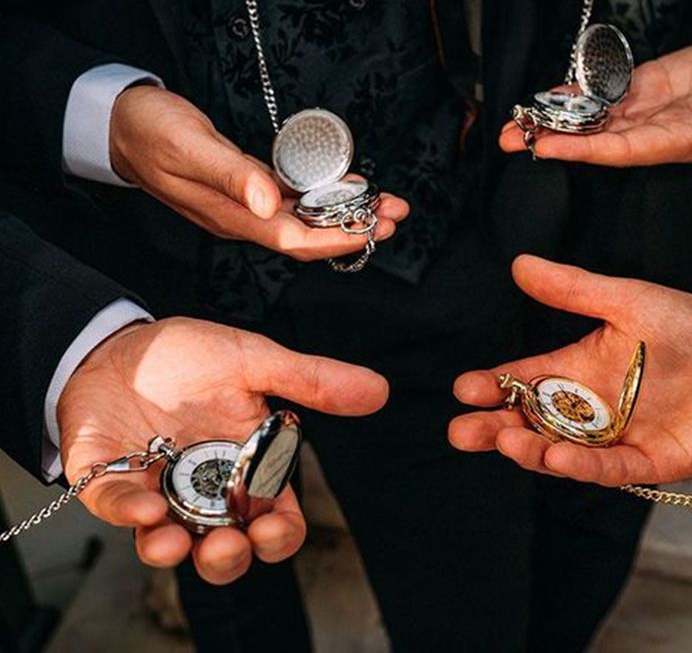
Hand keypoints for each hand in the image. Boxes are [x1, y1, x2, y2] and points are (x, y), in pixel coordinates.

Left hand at [58, 317, 388, 583]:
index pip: (272, 519)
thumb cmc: (192, 356)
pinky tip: (140, 506)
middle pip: (223, 547)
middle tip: (228, 545)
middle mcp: (202, 489)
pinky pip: (114, 505)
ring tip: (173, 542)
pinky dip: (126, 510)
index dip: (276, 536)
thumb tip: (377, 390)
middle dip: (227, 559)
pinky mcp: (106, 476)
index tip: (271, 530)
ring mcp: (154, 488)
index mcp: (245, 467)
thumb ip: (311, 382)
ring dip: (171, 551)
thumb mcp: (256, 362)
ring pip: (167, 542)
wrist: (124, 338)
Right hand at [110, 85, 408, 259]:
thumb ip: (231, 175)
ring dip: (345, 214)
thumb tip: (269, 202)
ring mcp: (246, 206)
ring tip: (383, 203)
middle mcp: (244, 217)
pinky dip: (323, 197)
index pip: (295, 239)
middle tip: (395, 214)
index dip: (337, 238)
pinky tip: (345, 188)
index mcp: (233, 215)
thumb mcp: (190, 147)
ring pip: (305, 219)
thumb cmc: (151, 133)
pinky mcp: (248, 188)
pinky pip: (293, 201)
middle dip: (354, 228)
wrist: (122, 127)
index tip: (373, 230)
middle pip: (308, 235)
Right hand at [450, 255, 691, 485]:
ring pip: (560, 451)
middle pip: (529, 424)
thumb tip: (519, 264)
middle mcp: (586, 409)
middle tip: (462, 433)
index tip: (464, 387)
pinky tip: (556, 456)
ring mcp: (613, 438)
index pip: (522, 381)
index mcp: (575, 370)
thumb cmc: (688, 325)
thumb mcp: (625, 300)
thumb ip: (572, 290)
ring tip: (508, 442)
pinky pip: (608, 467)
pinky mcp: (647, 460)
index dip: (491, 386)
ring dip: (530, 450)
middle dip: (494, 430)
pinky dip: (581, 465)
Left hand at [500, 28, 691, 169]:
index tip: (545, 146)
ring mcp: (644, 109)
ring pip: (591, 116)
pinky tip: (546, 95)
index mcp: (678, 141)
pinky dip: (574, 93)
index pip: (620, 150)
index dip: (582, 149)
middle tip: (508, 138)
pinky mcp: (642, 86)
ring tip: (514, 120)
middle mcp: (652, 130)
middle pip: (593, 138)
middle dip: (551, 137)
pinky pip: (601, 92)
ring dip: (553, 117)